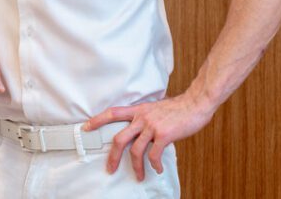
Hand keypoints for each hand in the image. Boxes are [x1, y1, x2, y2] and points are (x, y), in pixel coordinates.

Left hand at [83, 92, 215, 180]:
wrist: (195, 104)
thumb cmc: (177, 108)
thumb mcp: (154, 108)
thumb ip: (145, 118)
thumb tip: (140, 130)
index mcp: (138, 110)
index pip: (112, 113)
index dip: (97, 120)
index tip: (86, 127)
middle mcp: (141, 118)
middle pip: (119, 138)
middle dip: (113, 155)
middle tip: (110, 168)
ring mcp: (152, 127)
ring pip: (135, 150)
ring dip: (136, 167)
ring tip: (139, 176)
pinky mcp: (164, 135)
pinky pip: (154, 154)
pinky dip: (154, 164)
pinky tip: (156, 169)